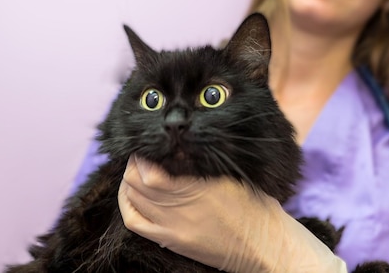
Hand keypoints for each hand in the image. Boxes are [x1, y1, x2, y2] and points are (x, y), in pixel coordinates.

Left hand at [118, 155, 347, 272]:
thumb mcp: (233, 174)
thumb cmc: (253, 206)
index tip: (150, 145)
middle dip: (135, 164)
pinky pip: (135, 223)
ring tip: (136, 169)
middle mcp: (180, 210)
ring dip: (129, 181)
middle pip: (137, 184)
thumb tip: (177, 145)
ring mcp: (173, 228)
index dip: (143, 155)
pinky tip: (130, 194)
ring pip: (133, 201)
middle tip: (142, 154)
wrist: (262, 245)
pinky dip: (127, 205)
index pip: (151, 172)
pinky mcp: (171, 241)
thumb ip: (203, 161)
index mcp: (197, 189)